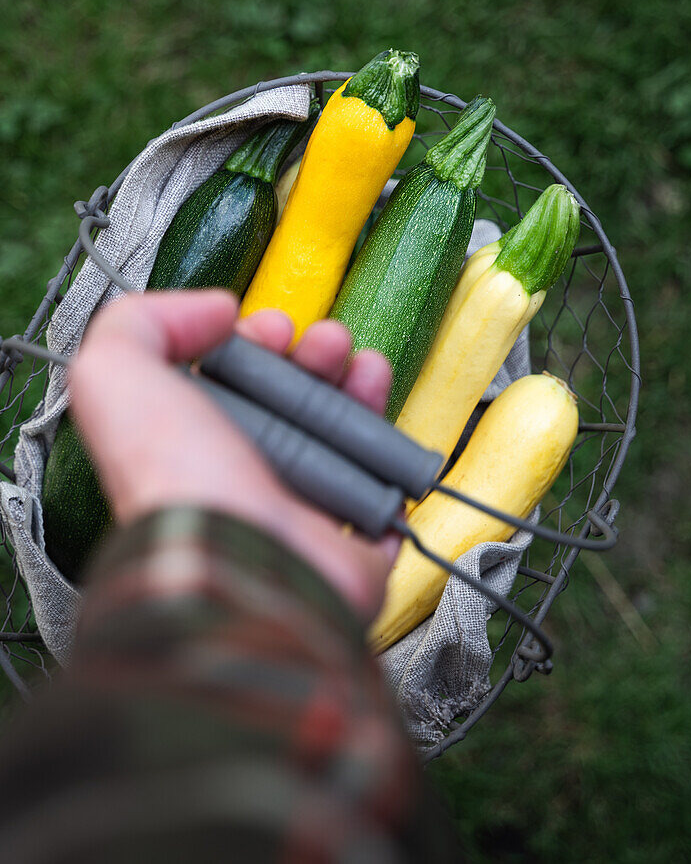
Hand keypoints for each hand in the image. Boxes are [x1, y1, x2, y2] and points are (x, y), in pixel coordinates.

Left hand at [69, 290, 396, 619]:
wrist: (242, 562)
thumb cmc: (176, 481)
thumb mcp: (117, 377)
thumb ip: (141, 322)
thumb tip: (214, 311)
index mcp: (189, 448)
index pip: (228, 388)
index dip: (253, 346)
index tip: (270, 328)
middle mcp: (242, 481)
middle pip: (289, 404)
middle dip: (311, 358)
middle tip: (324, 344)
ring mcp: (298, 514)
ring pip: (337, 438)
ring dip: (354, 387)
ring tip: (361, 364)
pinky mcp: (349, 544)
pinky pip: (380, 490)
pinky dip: (390, 447)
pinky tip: (380, 406)